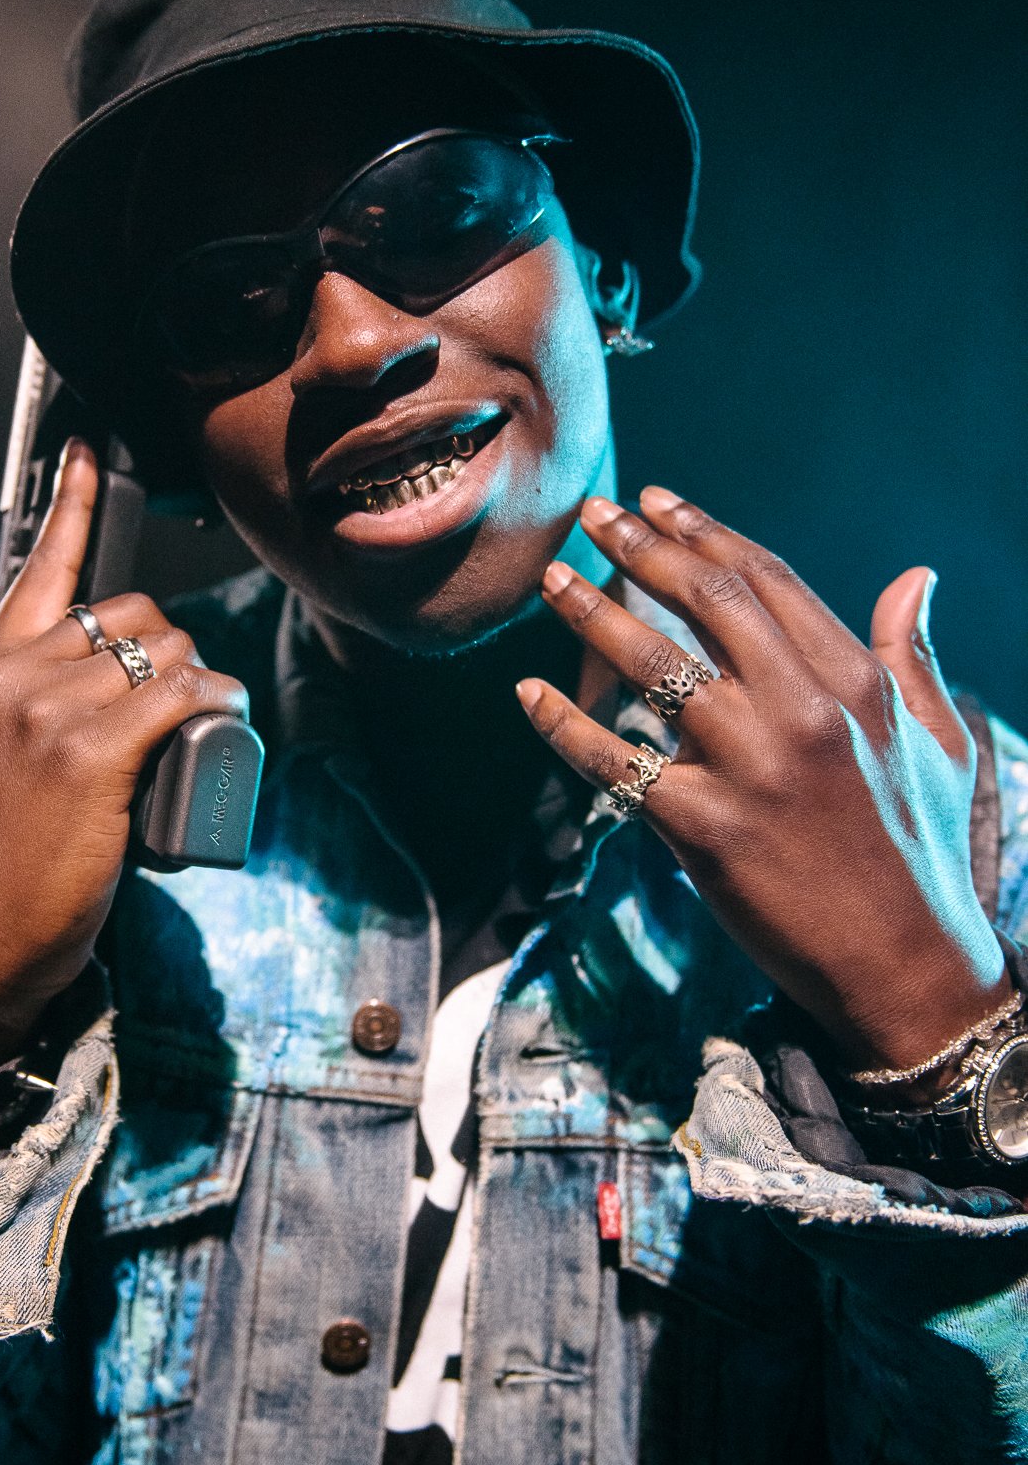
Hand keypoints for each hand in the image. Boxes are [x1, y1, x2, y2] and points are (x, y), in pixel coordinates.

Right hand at [0, 439, 248, 1076]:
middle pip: (127, 614)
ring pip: (160, 651)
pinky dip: (212, 702)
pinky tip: (219, 720)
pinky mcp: (89, 750)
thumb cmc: (9, 861)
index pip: (39, 570)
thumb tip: (125, 683)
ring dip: (196, 682)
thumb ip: (39, 708)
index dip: (73, 506)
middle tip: (175, 711)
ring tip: (192, 733)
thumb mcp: (6, 761)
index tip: (89, 452)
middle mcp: (10, 676)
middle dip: (168, 651)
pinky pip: (179, 694)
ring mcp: (47, 710)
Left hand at [517, 488, 1006, 1072]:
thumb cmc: (921, 850)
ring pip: (652, 667)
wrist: (907, 964)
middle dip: (640, 546)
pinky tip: (527, 693)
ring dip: (592, 612)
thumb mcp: (937, 740)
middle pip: (706, 601)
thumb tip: (916, 577)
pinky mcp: (704, 830)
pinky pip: (614, 763)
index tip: (656, 500)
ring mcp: (750, 768)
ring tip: (552, 578)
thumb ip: (910, 654)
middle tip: (593, 513)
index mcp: (854, 681)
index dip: (703, 532)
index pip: (764, 579)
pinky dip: (563, 726)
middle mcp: (801, 710)